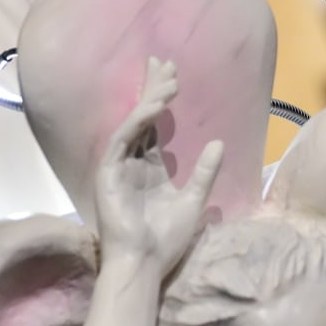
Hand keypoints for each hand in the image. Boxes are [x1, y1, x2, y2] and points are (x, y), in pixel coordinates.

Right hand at [95, 57, 222, 275]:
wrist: (143, 264)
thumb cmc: (164, 240)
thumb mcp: (193, 201)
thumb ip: (203, 173)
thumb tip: (217, 142)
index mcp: (148, 167)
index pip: (154, 125)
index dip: (161, 99)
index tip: (172, 74)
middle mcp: (131, 161)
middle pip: (142, 116)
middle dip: (152, 88)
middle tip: (164, 61)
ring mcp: (117, 165)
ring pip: (133, 123)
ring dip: (149, 99)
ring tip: (168, 80)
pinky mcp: (108, 171)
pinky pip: (124, 138)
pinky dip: (139, 120)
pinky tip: (156, 106)